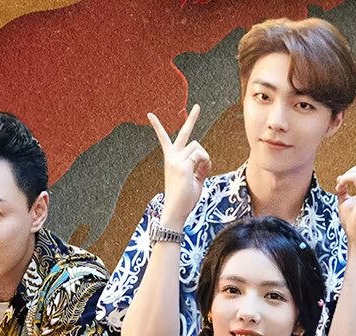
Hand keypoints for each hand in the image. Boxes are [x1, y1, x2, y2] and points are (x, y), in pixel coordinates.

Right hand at [147, 104, 210, 227]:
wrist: (175, 210)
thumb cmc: (184, 198)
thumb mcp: (194, 180)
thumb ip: (199, 168)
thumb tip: (205, 159)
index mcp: (172, 159)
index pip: (164, 139)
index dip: (157, 127)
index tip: (149, 115)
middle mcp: (172, 157)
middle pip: (184, 134)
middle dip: (192, 119)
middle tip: (198, 106)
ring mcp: (176, 160)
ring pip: (198, 147)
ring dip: (205, 158)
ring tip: (201, 172)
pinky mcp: (182, 165)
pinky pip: (201, 156)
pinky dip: (206, 164)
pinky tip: (200, 174)